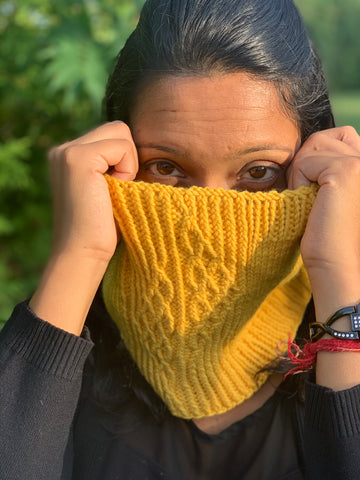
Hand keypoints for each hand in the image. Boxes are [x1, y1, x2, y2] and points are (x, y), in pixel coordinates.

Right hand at [30, 122, 137, 333]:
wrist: (84, 255)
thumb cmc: (102, 230)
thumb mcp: (108, 190)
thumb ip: (112, 165)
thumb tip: (137, 148)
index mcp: (68, 155)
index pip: (112, 135)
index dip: (125, 160)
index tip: (116, 190)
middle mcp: (63, 149)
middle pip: (118, 128)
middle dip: (127, 157)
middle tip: (117, 189)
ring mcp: (68, 151)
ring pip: (121, 131)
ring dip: (127, 162)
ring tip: (114, 190)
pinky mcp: (78, 158)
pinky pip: (122, 145)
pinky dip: (126, 168)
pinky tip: (114, 190)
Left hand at [288, 126, 359, 320]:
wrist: (340, 269)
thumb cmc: (331, 236)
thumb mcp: (332, 193)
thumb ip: (332, 166)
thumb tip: (311, 145)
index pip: (342, 135)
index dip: (318, 161)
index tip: (321, 194)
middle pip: (325, 136)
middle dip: (309, 164)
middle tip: (315, 198)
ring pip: (313, 145)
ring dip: (303, 173)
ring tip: (315, 202)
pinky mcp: (349, 171)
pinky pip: (305, 161)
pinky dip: (299, 182)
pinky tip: (312, 205)